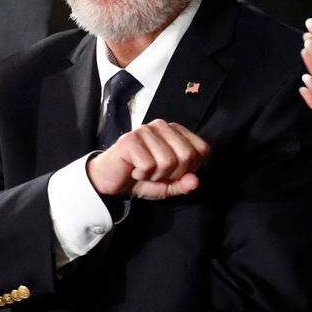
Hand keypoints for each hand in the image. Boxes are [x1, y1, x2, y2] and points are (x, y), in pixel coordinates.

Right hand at [86, 119, 209, 199]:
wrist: (110, 182)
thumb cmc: (140, 178)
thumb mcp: (167, 185)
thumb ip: (184, 184)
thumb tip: (195, 182)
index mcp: (175, 131)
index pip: (202, 150)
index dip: (190, 169)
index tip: (171, 172)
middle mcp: (162, 125)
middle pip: (187, 155)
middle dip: (172, 174)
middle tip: (155, 173)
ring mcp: (145, 130)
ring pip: (168, 161)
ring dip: (155, 175)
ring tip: (142, 171)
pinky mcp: (131, 139)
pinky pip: (149, 165)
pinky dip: (141, 175)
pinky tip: (133, 170)